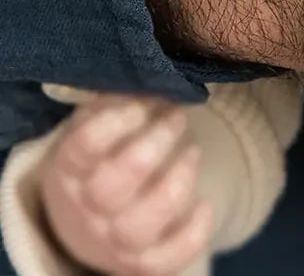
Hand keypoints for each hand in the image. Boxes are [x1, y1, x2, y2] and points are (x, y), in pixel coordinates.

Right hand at [41, 97, 211, 275]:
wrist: (96, 214)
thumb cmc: (109, 150)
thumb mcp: (105, 119)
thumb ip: (121, 95)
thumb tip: (151, 70)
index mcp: (72, 167)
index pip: (83, 148)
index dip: (116, 122)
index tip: (143, 101)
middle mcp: (87, 208)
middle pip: (110, 190)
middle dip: (153, 147)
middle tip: (177, 116)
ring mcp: (113, 239)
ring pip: (137, 227)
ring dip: (175, 185)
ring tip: (193, 151)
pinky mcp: (141, 261)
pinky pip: (165, 262)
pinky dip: (192, 234)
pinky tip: (206, 204)